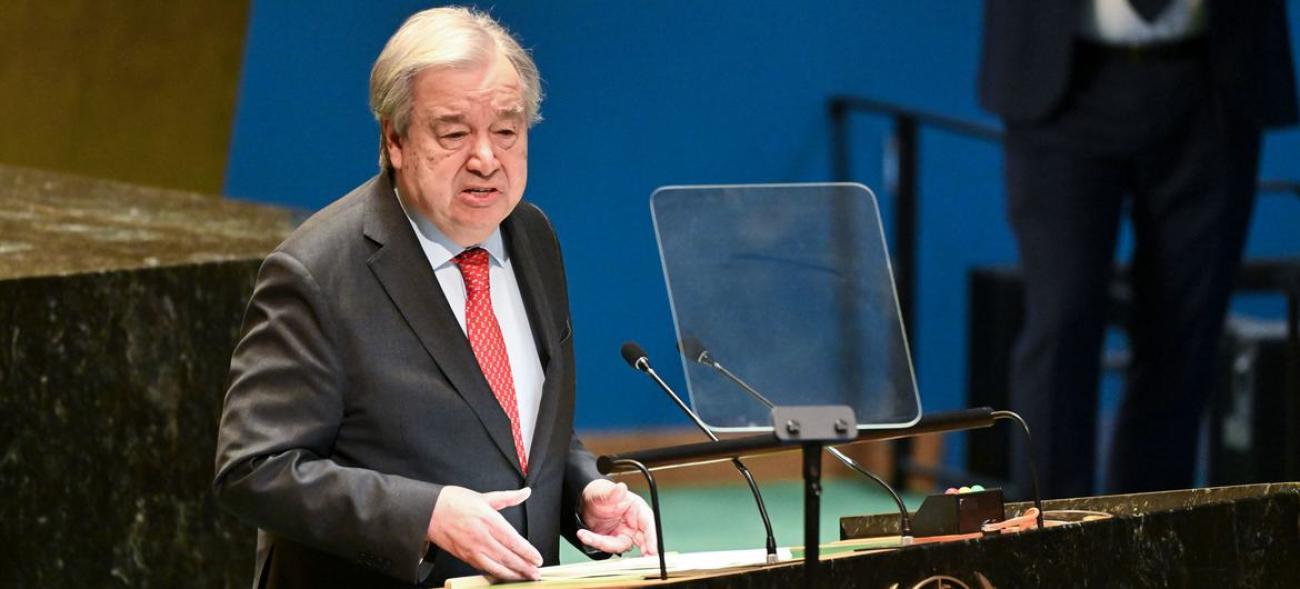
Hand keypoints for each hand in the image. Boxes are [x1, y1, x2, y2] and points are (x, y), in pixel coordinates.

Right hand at [427, 486, 542, 580]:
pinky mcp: (464, 556)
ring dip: (513, 574)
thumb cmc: (454, 501)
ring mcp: (472, 549)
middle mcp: (482, 537)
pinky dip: (496, 574)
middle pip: (508, 557)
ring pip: (496, 567)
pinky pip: (483, 569)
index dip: (527, 552)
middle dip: (524, 567)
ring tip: (525, 577)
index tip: (537, 558)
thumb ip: (508, 497)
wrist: (428, 511)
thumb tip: (525, 492)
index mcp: (489, 520)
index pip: (513, 540)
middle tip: (536, 573)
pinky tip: (504, 575)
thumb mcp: (484, 496)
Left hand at [576, 479, 657, 555]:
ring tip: (587, 534)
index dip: (652, 537)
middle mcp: (633, 522)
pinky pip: (608, 546)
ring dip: (604, 543)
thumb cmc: (600, 494)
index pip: (649, 523)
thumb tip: (621, 488)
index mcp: (637, 508)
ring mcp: (624, 533)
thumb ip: (612, 492)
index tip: (652, 549)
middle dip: (642, 552)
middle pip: (643, 540)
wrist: (584, 502)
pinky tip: (585, 535)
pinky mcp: (614, 540)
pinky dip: (596, 542)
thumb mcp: (603, 492)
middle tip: (640, 561)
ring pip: (621, 545)